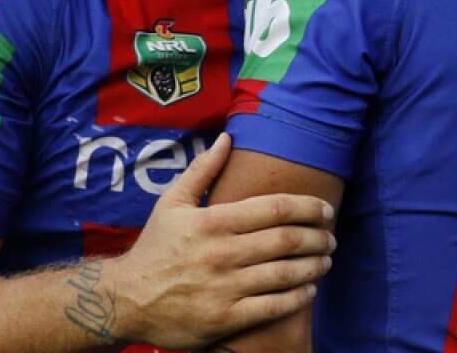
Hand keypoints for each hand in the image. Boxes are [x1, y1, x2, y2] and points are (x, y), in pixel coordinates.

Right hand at [109, 133, 334, 348]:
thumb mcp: (171, 202)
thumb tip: (227, 139)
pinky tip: (308, 289)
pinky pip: (273, 307)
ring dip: (314, 266)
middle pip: (287, 240)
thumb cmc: (154, 248)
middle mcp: (223, 253)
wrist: (124, 299)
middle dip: (319, 237)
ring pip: (285, 273)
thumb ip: (203, 170)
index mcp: (214, 222)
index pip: (275, 208)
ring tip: (326, 261)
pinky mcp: (226, 319)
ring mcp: (225, 287)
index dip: (308, 207)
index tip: (325, 209)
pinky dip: (297, 297)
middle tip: (332, 237)